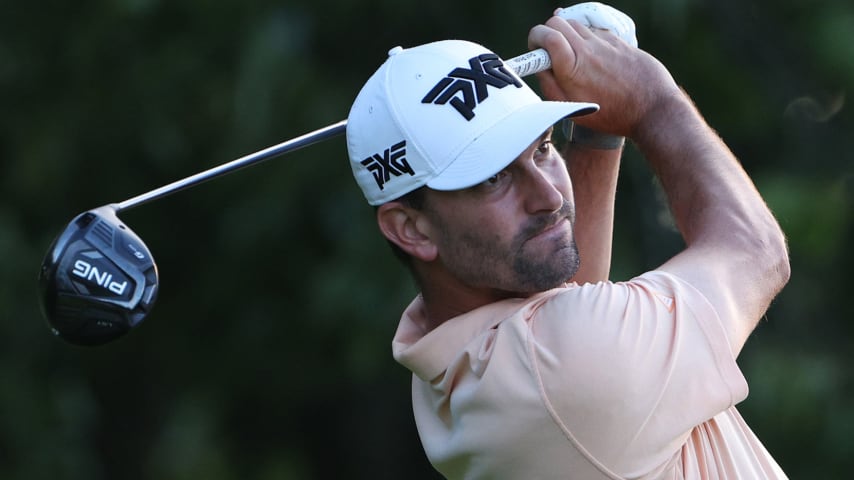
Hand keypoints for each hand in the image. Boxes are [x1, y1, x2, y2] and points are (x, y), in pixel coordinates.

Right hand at [528, 17, 680, 137]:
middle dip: (548, 32)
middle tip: (550, 51)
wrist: (653, 109)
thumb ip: (550, 85)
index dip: (535, 39)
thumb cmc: (612, 115)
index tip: (535, 49)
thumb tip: (540, 67)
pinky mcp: (620, 41)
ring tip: (572, 56)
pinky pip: (596, 32)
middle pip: (557, 21)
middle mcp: (587, 48)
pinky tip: (593, 59)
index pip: (544, 33)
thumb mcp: (572, 109)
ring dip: (568, 35)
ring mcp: (605, 42)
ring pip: (577, 25)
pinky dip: (588, 40)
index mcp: (571, 65)